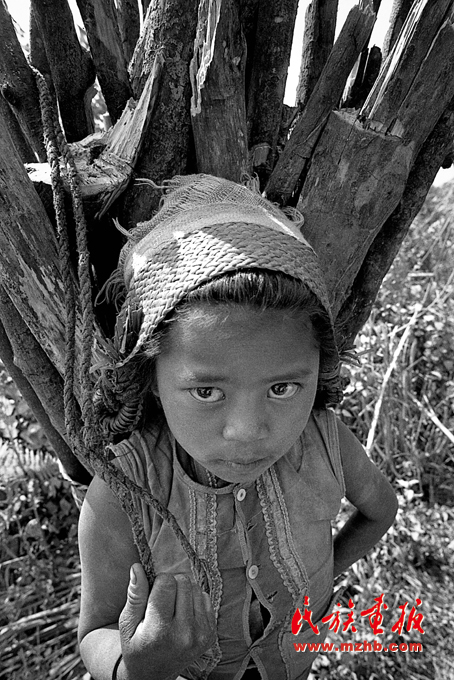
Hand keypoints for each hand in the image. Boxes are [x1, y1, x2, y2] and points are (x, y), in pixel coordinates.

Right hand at [118, 564, 215, 679]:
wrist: (154, 674)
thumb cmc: (137, 645)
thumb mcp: (127, 623)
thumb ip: (135, 595)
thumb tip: (137, 568)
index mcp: (160, 631)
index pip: (166, 582)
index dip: (157, 582)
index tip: (152, 594)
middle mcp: (185, 633)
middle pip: (183, 581)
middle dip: (171, 584)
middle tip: (161, 601)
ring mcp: (201, 634)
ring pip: (196, 587)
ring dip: (183, 591)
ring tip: (172, 609)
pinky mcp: (211, 633)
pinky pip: (205, 597)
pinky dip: (194, 600)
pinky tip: (183, 614)